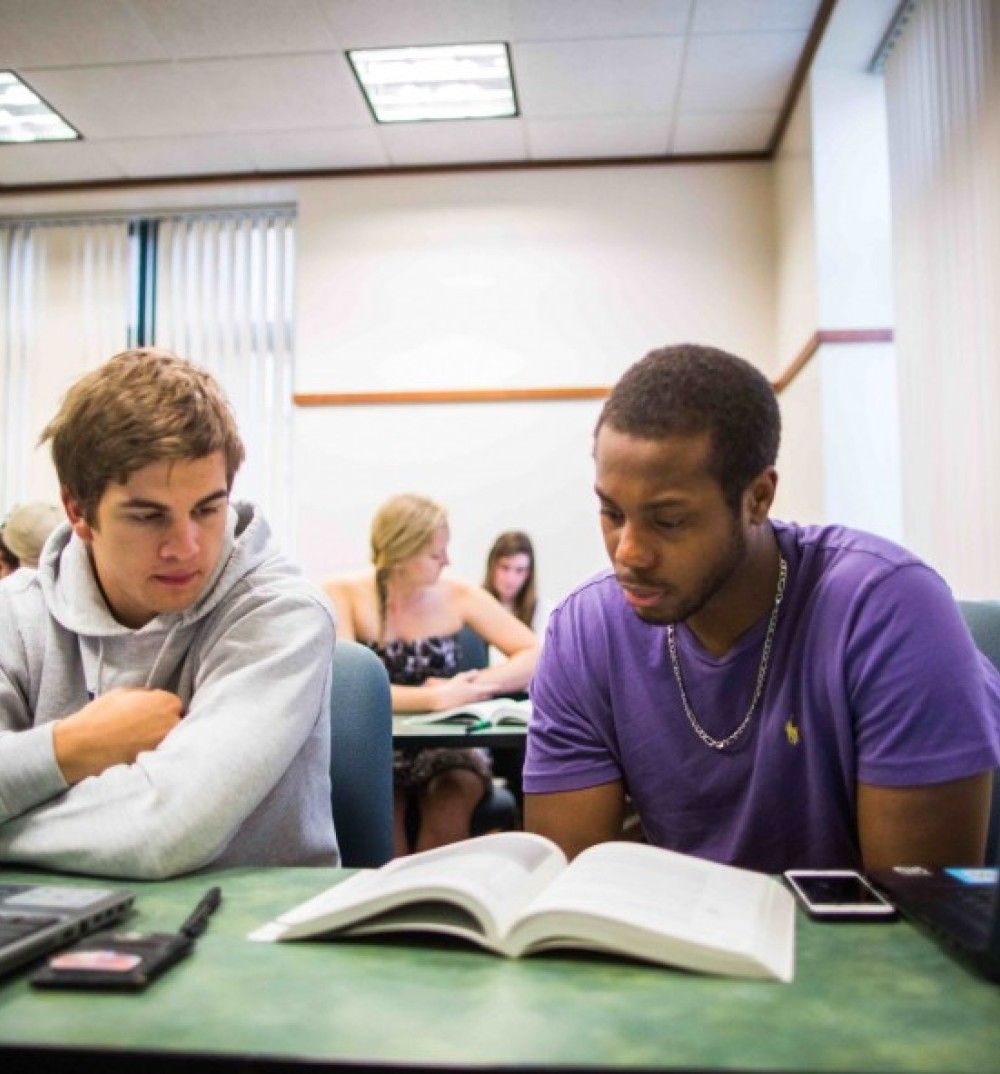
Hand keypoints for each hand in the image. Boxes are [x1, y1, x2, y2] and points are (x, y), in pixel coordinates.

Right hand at [53, 688, 183, 784]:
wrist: (81, 745)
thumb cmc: (99, 716)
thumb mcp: (123, 693)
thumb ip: (144, 695)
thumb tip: (152, 698)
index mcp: (166, 703)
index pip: (174, 706)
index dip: (161, 710)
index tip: (149, 715)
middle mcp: (171, 723)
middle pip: (176, 723)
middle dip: (164, 725)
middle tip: (144, 729)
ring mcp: (165, 744)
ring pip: (170, 740)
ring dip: (159, 740)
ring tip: (139, 742)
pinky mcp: (155, 761)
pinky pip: (159, 755)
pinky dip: (151, 754)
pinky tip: (136, 752)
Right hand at [428, 671, 496, 710]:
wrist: (442, 699)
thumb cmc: (451, 688)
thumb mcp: (460, 677)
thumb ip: (470, 674)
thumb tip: (476, 672)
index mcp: (475, 690)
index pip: (489, 688)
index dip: (495, 687)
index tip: (501, 686)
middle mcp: (475, 698)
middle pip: (487, 696)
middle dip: (491, 693)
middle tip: (495, 690)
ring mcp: (471, 703)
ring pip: (482, 700)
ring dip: (485, 697)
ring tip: (488, 694)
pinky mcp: (467, 706)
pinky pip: (475, 703)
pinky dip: (478, 700)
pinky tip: (475, 698)